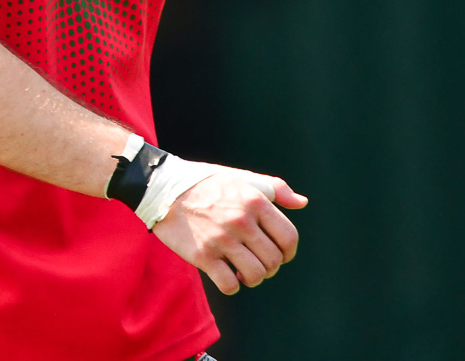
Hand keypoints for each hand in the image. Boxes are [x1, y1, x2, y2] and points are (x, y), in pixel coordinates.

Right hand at [149, 166, 306, 294]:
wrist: (162, 188)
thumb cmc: (205, 182)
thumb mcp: (241, 177)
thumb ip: (275, 188)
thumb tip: (302, 203)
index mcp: (255, 201)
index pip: (289, 238)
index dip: (288, 253)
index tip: (279, 255)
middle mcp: (241, 220)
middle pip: (273, 260)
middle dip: (269, 267)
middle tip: (256, 263)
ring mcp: (221, 239)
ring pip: (255, 275)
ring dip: (252, 278)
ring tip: (242, 271)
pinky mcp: (202, 255)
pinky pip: (229, 285)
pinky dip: (232, 286)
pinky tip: (226, 275)